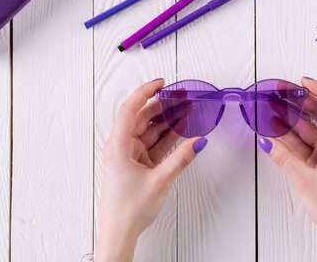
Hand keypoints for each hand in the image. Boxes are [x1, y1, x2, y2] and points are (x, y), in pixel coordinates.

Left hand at [96, 79, 206, 261]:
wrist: (119, 233)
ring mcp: (130, 156)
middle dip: (162, 106)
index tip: (161, 83)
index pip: (130, 109)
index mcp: (118, 146)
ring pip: (150, 131)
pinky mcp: (138, 165)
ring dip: (167, 122)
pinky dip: (167, 138)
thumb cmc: (128, 210)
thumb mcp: (159, 181)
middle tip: (181, 97)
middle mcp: (122, 147)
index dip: (145, 93)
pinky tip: (181, 130)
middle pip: (142, 118)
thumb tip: (198, 141)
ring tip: (186, 110)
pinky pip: (154, 145)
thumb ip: (181, 159)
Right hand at [257, 77, 316, 261]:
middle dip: (302, 101)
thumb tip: (267, 141)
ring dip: (292, 120)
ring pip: (310, 129)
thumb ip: (284, 158)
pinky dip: (290, 138)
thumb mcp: (306, 181)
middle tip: (281, 92)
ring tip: (272, 108)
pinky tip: (274, 131)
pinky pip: (304, 144)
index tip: (303, 82)